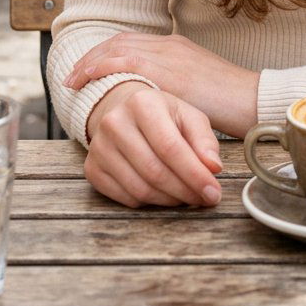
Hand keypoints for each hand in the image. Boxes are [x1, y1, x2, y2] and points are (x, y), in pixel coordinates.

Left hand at [66, 32, 259, 138]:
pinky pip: (128, 61)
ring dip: (91, 62)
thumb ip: (176, 90)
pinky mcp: (169, 70)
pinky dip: (104, 66)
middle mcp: (170, 45)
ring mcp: (169, 54)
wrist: (253, 99)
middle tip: (71, 77)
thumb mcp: (198, 90)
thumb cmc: (231, 102)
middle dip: (92, 57)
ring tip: (72, 81)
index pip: (131, 42)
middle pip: (120, 41)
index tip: (85, 70)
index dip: (105, 54)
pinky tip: (88, 78)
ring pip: (119, 47)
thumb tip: (155, 106)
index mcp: (176, 47)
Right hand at [84, 82, 222, 208]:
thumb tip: (213, 167)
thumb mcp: (187, 115)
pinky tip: (163, 194)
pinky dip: (149, 202)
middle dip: (185, 191)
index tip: (213, 192)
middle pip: (155, 171)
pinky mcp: (92, 169)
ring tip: (186, 196)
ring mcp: (99, 147)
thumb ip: (204, 139)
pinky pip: (125, 198)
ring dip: (169, 200)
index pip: (170, 147)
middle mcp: (115, 122)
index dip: (194, 174)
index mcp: (142, 103)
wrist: (122, 109)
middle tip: (204, 198)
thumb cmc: (161, 114)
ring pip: (140, 189)